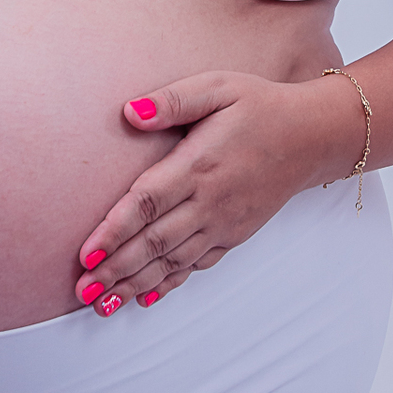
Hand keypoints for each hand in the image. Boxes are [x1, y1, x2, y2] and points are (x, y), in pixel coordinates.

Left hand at [74, 69, 361, 316]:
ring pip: (172, 260)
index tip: (85, 254)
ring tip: (103, 304)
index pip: (147, 204)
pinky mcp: (234, 234)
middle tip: (81, 291)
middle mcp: (209, 202)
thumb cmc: (260, 106)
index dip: (114, 232)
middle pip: (154, 242)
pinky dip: (170, 282)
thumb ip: (172, 100)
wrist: (312, 136)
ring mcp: (223, 223)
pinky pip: (196, 264)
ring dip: (135, 283)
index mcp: (198, 165)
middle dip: (115, 269)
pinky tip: (147, 295)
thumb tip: (129, 113)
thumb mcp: (217, 87)